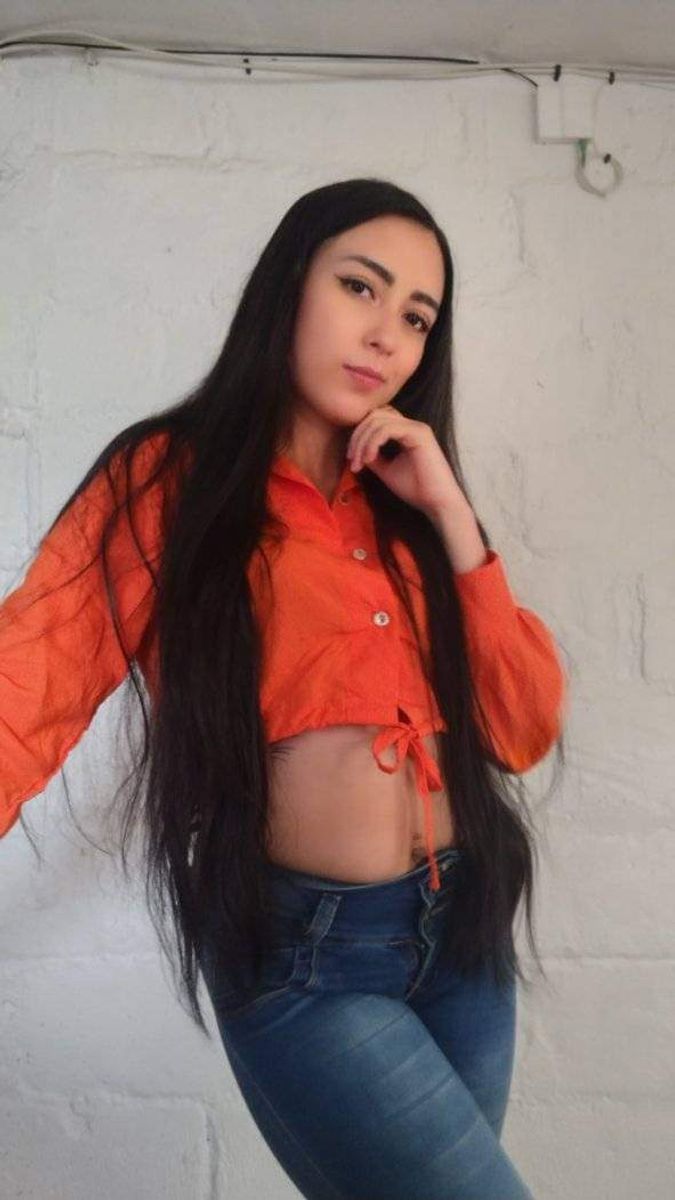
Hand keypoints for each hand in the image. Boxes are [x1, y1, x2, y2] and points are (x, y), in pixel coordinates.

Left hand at [346, 404, 465, 517]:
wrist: (437, 503)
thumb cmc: (416, 489)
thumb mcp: (386, 469)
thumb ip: (372, 455)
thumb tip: (355, 448)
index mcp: (405, 431)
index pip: (376, 419)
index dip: (359, 434)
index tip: (352, 458)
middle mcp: (412, 425)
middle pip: (374, 415)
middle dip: (357, 436)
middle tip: (352, 459)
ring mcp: (416, 427)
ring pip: (378, 420)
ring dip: (362, 441)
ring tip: (359, 462)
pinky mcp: (419, 434)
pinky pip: (386, 429)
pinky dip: (372, 443)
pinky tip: (369, 459)